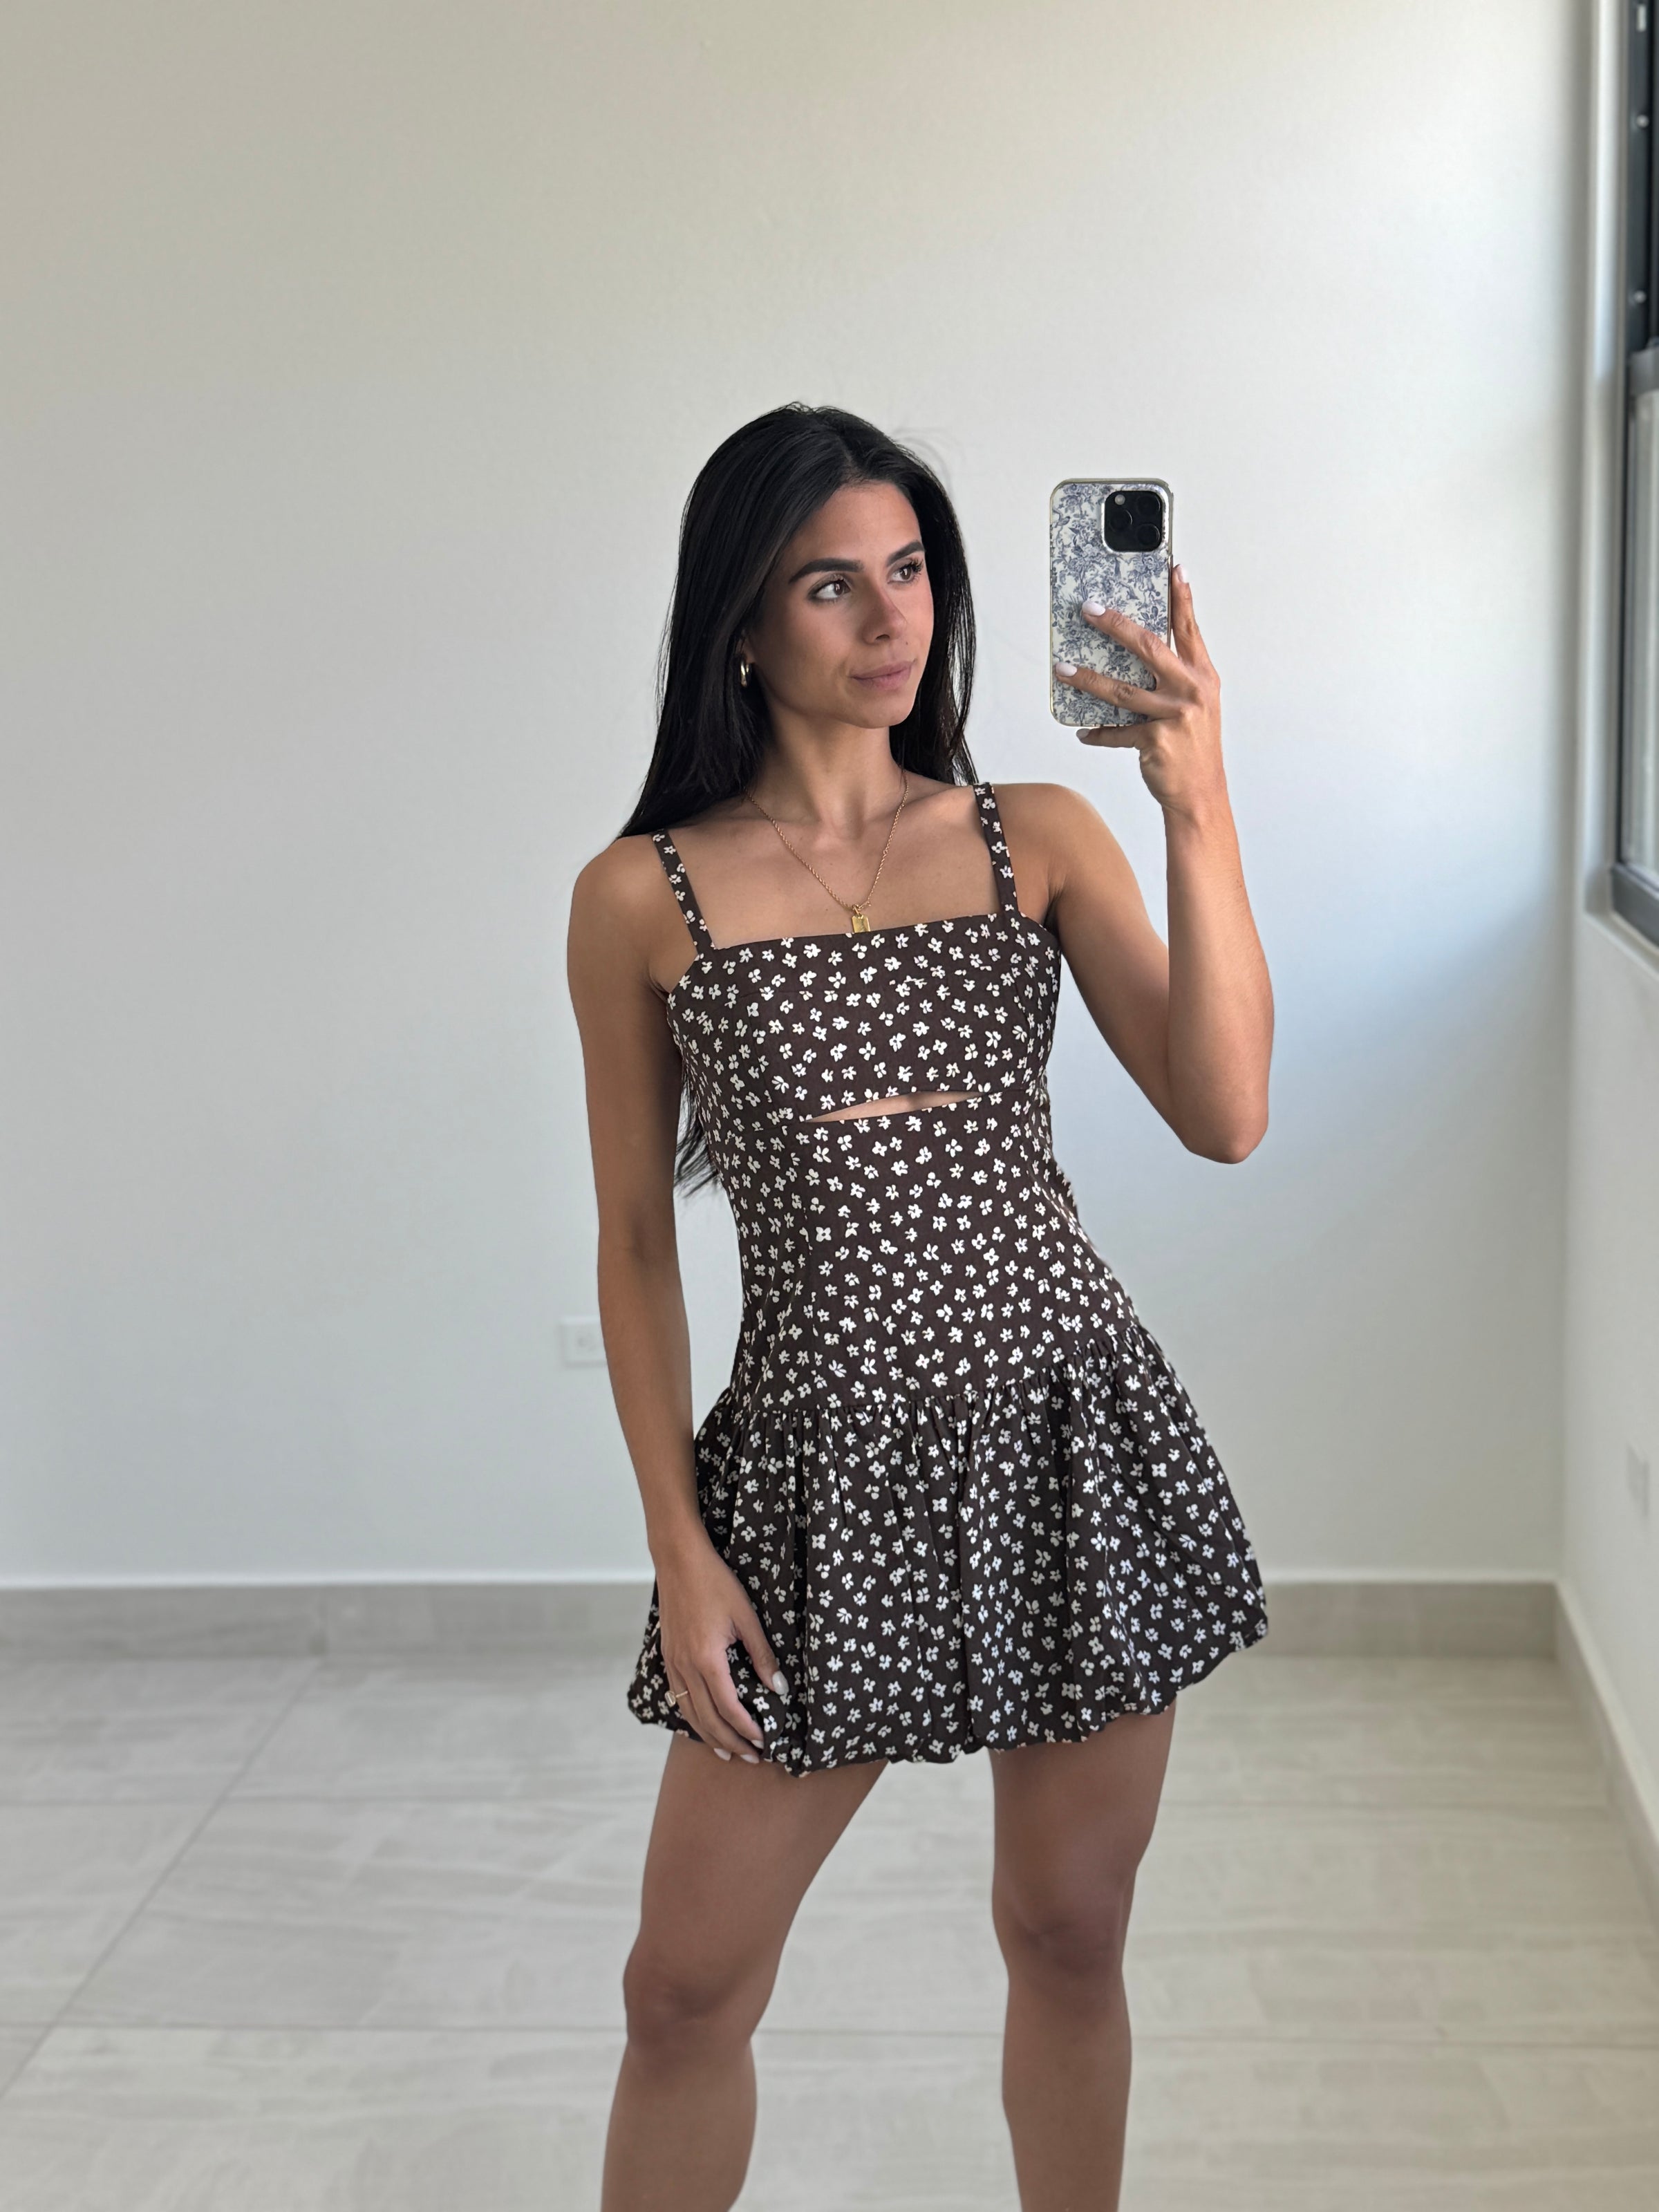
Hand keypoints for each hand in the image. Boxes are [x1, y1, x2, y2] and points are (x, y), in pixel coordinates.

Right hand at [656, 1535, 787, 1764]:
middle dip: (730, 1742)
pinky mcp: (667, 1655)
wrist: (678, 1559)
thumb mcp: (746, 1617)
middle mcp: (685, 1665)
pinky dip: (692, 1716)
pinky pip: (678, 1695)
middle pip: (707, 1718)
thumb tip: (779, 1689)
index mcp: (706, 1658)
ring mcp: (672, 1661)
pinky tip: (703, 1721)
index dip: (746, 1728)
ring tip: (727, 1752)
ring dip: (709, 1735)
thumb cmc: (715, 1582)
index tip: (763, 1741)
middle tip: (751, 1757)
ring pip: (689, 1712)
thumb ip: (762, 1655)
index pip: (728, 1707)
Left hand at [1053, 567, 1225, 818]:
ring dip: (1086, 678)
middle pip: (1147, 647)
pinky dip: (1097, 733)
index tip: (1172, 569)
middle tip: (1089, 610)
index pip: (1188, 629)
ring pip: (1120, 690)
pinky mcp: (1154, 741)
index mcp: (1203, 677)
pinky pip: (1115, 732)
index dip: (1181, 598)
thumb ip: (1177, 677)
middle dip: (1115, 624)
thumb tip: (1142, 654)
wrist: (1202, 793)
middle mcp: (1190, 691)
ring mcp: (1173, 716)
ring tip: (1062, 669)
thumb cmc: (1196, 747)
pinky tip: (1083, 731)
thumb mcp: (1198, 705)